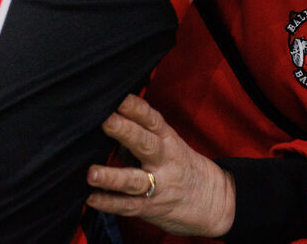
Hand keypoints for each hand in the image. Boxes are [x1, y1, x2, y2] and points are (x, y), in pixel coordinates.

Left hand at [86, 94, 235, 236]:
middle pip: (144, 143)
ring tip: (91, 174)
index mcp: (167, 139)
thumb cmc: (183, 166)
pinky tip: (92, 198)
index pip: (150, 119)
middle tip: (105, 122)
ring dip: (112, 177)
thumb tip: (105, 125)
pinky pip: (128, 206)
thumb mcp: (168, 143)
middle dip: (124, 132)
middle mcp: (163, 159)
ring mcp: (158, 185)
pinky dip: (109, 203)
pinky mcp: (151, 208)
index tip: (118, 97)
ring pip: (134, 180)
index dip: (134, 107)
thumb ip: (138, 134)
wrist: (214, 201)